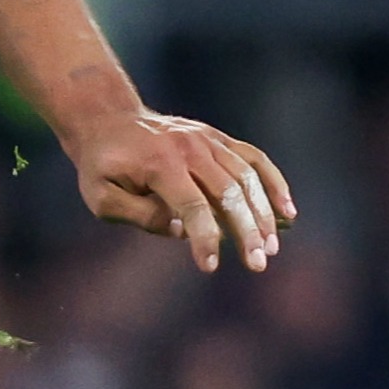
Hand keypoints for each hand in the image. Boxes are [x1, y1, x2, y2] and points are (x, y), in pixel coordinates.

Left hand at [63, 105, 292, 274]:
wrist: (109, 121)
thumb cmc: (103, 167)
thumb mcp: (101, 196)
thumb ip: (138, 214)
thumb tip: (179, 229)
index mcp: (159, 162)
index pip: (191, 204)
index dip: (204, 237)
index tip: (210, 266)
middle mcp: (189, 147)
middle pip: (228, 191)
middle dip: (246, 230)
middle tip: (258, 264)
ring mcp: (207, 139)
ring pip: (247, 176)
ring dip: (264, 213)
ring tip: (272, 247)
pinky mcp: (219, 139)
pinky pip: (254, 159)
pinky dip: (274, 183)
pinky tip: (287, 212)